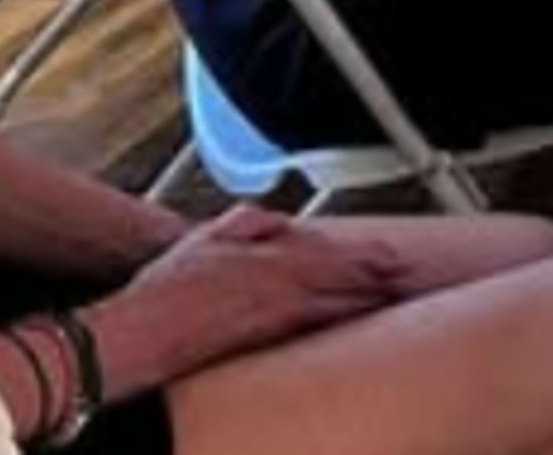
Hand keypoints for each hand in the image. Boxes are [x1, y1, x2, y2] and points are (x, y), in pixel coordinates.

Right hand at [91, 210, 396, 386]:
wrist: (141, 332)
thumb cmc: (164, 289)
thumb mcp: (203, 238)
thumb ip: (244, 222)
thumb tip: (276, 220)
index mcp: (266, 249)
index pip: (330, 246)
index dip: (365, 251)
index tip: (391, 253)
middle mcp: (279, 273)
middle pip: (345, 269)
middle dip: (381, 270)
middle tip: (412, 272)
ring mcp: (278, 305)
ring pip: (340, 293)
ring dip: (373, 290)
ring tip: (402, 292)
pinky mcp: (270, 333)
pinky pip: (321, 321)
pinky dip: (348, 314)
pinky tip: (365, 318)